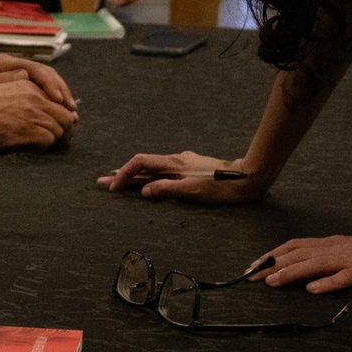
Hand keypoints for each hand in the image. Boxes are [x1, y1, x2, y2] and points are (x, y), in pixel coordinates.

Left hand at [0, 54, 75, 109]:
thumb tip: (24, 78)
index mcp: (4, 63)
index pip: (35, 69)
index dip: (50, 84)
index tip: (58, 100)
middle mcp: (14, 65)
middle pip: (46, 73)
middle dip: (61, 90)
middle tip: (71, 109)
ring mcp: (19, 73)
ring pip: (48, 80)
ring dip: (61, 95)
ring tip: (70, 111)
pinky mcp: (21, 83)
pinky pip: (43, 88)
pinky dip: (54, 98)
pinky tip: (61, 110)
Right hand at [0, 80, 78, 151]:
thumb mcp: (2, 88)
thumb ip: (22, 89)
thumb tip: (43, 99)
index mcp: (29, 85)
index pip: (59, 100)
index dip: (63, 115)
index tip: (63, 125)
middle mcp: (35, 97)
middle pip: (66, 116)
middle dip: (66, 129)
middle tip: (63, 140)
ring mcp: (33, 113)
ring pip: (60, 130)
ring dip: (56, 140)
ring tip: (50, 147)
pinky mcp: (30, 130)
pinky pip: (49, 140)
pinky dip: (45, 147)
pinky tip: (36, 148)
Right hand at [97, 150, 265, 202]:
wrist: (248, 177)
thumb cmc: (222, 187)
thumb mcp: (193, 191)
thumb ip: (167, 189)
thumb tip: (142, 191)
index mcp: (173, 164)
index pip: (139, 164)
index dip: (122, 175)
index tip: (112, 188)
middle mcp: (175, 160)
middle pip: (143, 164)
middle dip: (122, 173)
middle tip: (103, 182)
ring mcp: (184, 162)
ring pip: (153, 166)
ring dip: (135, 174)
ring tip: (122, 180)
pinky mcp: (192, 166)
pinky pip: (164, 169)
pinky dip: (150, 174)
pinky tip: (153, 177)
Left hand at [249, 229, 351, 292]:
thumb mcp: (351, 254)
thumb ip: (329, 259)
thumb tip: (304, 271)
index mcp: (333, 244)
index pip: (296, 246)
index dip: (274, 255)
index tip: (254, 266)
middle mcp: (339, 248)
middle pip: (300, 254)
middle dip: (274, 265)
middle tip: (252, 278)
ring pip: (317, 263)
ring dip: (293, 272)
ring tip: (274, 282)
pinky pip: (347, 276)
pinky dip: (329, 282)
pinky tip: (313, 289)